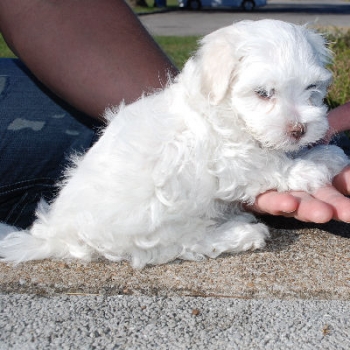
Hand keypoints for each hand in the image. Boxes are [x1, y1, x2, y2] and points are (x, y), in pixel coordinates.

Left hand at [249, 102, 349, 222]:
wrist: (241, 139)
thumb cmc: (281, 136)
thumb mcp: (310, 127)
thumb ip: (336, 121)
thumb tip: (349, 113)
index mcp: (314, 171)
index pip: (336, 180)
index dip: (346, 182)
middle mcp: (297, 185)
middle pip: (318, 198)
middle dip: (334, 205)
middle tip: (349, 212)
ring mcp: (276, 192)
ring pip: (294, 204)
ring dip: (309, 209)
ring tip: (323, 213)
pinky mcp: (254, 196)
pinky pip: (265, 202)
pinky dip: (277, 204)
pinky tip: (289, 203)